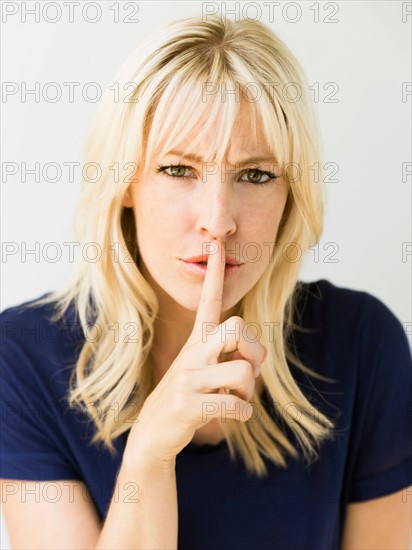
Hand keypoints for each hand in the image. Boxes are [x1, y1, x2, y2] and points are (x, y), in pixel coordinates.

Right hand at [124, 240, 266, 464]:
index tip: (215, 244)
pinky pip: (236, 406)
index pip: (208, 301)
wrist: (155, 431)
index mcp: (198, 340)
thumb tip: (259, 358)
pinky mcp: (188, 404)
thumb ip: (235, 357)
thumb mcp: (207, 370)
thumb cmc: (190, 394)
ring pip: (243, 373)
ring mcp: (187, 378)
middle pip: (237, 327)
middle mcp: (192, 352)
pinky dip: (243, 414)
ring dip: (248, 391)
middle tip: (247, 370)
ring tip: (236, 399)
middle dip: (254, 350)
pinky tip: (232, 415)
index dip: (214, 274)